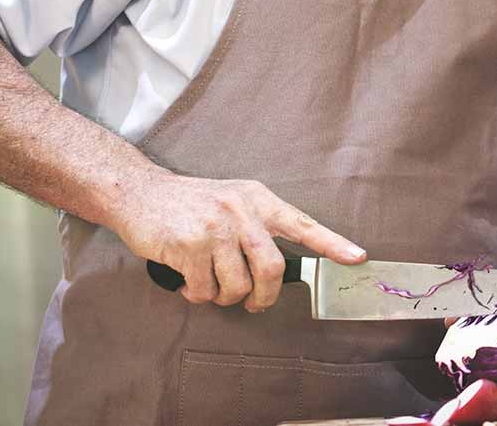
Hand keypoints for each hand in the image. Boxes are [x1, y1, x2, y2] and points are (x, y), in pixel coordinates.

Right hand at [113, 173, 365, 311]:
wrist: (140, 192)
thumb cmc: (192, 202)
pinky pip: (206, 290)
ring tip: (211, 284)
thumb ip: (259, 224)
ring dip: (225, 296)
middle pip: (272, 268)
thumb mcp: (233, 198)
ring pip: (238, 286)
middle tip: (254, 305)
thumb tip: (282, 266)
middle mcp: (240, 211)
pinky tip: (189, 281)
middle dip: (265, 297)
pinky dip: (199, 295)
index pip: (302, 223)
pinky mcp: (188, 247)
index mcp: (258, 199)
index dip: (331, 243)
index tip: (357, 257)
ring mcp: (214, 228)